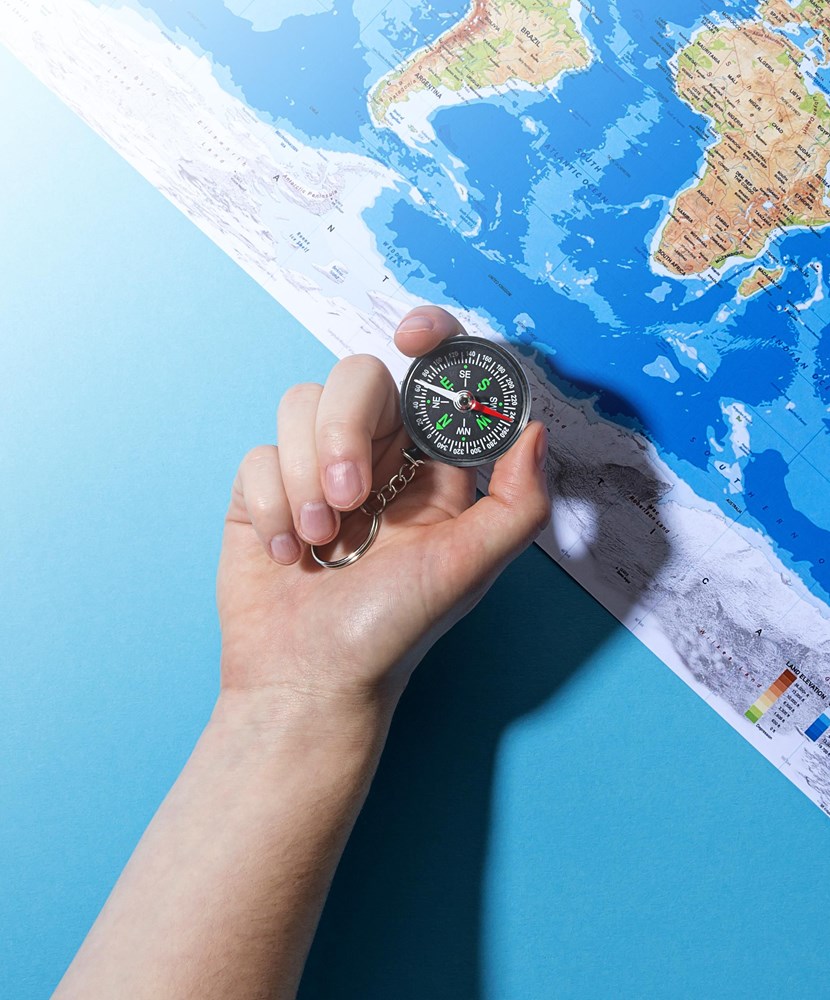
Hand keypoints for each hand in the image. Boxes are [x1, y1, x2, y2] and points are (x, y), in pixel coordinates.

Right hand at [216, 306, 550, 721]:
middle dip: (345, 431)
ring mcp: (315, 467)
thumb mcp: (470, 566)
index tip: (414, 336)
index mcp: (431, 464)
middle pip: (358, 376)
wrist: (309, 678)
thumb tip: (533, 427)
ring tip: (321, 541)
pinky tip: (289, 554)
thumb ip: (519, 500)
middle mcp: (376, 455)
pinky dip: (271, 505)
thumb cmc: (393, 629)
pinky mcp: (265, 488)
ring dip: (305, 475)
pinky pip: (258, 453)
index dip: (432, 337)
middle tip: (349, 500)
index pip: (434, 374)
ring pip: (300, 404)